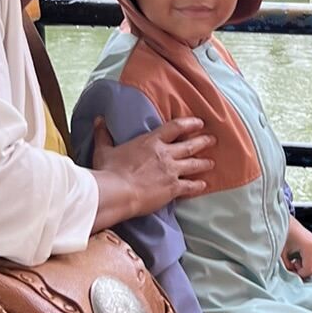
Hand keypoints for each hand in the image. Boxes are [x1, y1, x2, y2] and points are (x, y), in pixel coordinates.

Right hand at [90, 116, 212, 227]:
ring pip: (194, 164)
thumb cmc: (109, 171)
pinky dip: (198, 185)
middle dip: (203, 141)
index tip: (199, 122)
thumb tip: (99, 119)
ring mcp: (171, 171)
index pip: (175, 127)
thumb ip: (103, 134)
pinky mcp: (173, 188)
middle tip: (212, 140)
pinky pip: (190, 186)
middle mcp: (165, 154)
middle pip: (190, 145)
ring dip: (204, 163)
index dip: (189, 123)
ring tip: (212, 162)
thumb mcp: (103, 150)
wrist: (117, 192)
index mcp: (151, 141)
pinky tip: (204, 185)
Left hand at [283, 215, 311, 278]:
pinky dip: (308, 262)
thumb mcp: (281, 252)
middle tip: (294, 269)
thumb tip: (291, 273)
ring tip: (295, 263)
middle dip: (305, 272)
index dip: (300, 274)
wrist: (284, 220)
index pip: (309, 269)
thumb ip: (287, 266)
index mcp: (309, 246)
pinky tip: (298, 258)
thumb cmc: (282, 231)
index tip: (292, 272)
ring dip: (307, 267)